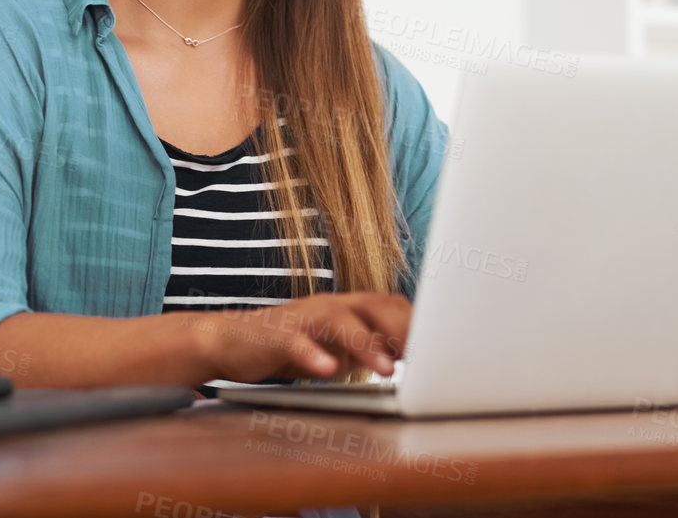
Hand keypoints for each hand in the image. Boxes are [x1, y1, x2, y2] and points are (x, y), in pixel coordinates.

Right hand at [189, 292, 410, 382]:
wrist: (232, 341)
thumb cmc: (293, 345)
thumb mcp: (338, 347)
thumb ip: (371, 348)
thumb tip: (414, 359)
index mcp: (349, 307)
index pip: (391, 306)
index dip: (417, 323)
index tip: (444, 344)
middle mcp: (330, 305)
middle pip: (373, 307)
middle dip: (402, 329)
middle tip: (428, 356)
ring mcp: (303, 318)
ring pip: (339, 322)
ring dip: (366, 344)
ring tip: (387, 370)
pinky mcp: (276, 335)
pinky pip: (296, 344)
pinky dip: (312, 356)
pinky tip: (326, 371)